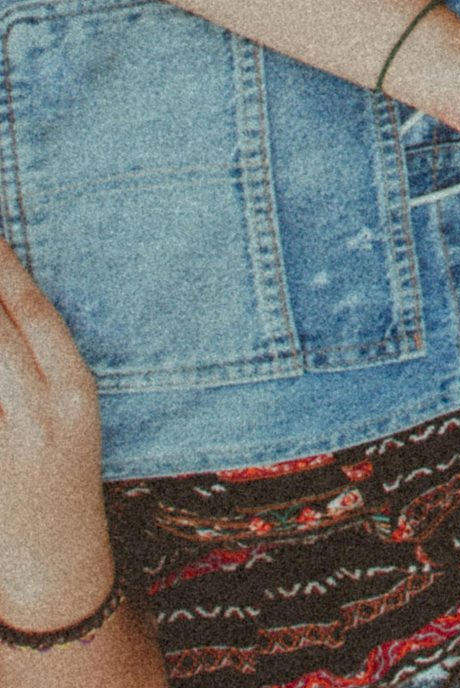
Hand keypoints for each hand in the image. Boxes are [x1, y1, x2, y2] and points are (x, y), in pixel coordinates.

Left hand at [0, 237, 114, 635]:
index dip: (7, 268)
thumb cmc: (60, 481)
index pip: (34, 312)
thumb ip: (37, 363)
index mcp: (74, 390)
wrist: (56, 569)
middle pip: (0, 331)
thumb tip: (5, 309)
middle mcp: (43, 410)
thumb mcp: (67, 413)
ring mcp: (11, 438)